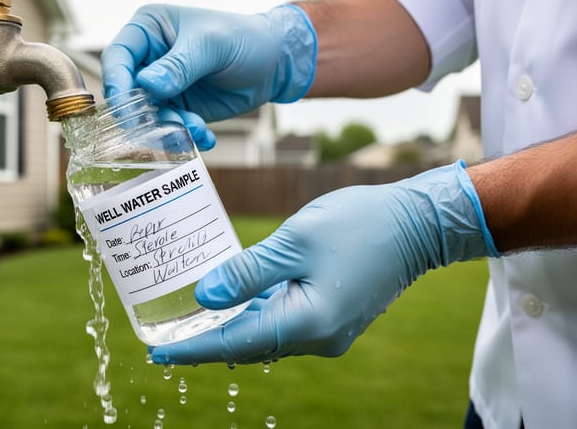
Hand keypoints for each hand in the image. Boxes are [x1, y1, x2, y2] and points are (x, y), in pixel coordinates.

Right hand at [101, 4, 316, 149]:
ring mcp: (162, 85)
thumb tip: (147, 84)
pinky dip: (184, 135)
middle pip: (127, 92)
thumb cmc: (244, 38)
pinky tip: (204, 135)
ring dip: (168, 128)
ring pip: (147, 115)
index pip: (118, 55)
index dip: (116, 81)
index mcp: (149, 28)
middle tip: (163, 127)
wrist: (275, 62)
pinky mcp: (177, 107)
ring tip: (196, 128)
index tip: (125, 105)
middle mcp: (149, 58)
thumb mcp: (213, 45)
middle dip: (143, 113)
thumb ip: (179, 65)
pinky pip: (169, 127)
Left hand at [149, 161, 497, 363]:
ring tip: (190, 320)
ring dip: (231, 327)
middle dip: (207, 340)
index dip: (193, 349)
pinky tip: (232, 303)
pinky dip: (256, 316)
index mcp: (307, 323)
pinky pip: (284, 324)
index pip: (235, 343)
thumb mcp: (293, 242)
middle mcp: (318, 339)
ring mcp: (328, 332)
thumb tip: (204, 297)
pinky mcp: (333, 319)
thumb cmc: (358, 224)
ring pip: (266, 336)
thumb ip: (246, 272)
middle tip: (165, 335)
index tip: (158, 352)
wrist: (417, 223)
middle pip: (249, 345)